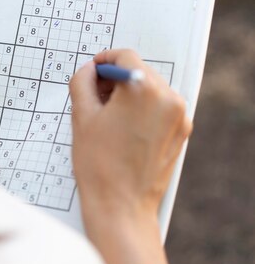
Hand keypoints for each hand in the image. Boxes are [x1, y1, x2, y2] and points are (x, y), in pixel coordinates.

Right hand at [69, 49, 191, 263]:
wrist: (121, 206)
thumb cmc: (100, 165)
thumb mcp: (82, 117)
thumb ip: (83, 83)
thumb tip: (89, 70)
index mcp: (143, 90)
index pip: (125, 56)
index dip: (104, 60)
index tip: (93, 71)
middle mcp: (168, 98)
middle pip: (140, 70)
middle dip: (116, 78)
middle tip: (93, 96)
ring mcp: (179, 116)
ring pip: (151, 88)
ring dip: (129, 93)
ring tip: (107, 117)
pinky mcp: (181, 132)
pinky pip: (160, 107)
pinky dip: (142, 109)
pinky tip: (123, 129)